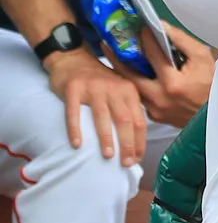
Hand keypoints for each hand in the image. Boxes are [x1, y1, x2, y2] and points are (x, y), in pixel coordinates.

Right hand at [45, 47, 146, 166]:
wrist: (73, 59)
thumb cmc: (100, 82)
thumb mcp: (120, 91)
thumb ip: (128, 110)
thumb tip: (136, 142)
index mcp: (129, 90)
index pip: (139, 120)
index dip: (140, 141)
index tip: (138, 159)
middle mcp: (113, 88)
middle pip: (124, 119)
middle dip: (127, 143)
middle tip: (127, 163)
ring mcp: (93, 88)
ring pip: (102, 116)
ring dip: (106, 137)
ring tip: (108, 156)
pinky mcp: (73, 89)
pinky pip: (74, 112)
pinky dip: (75, 129)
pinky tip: (77, 144)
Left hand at [121, 24, 214, 128]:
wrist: (216, 114)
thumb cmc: (212, 84)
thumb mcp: (202, 57)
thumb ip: (181, 41)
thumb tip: (162, 27)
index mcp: (173, 83)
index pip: (153, 55)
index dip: (145, 38)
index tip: (139, 26)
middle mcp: (160, 98)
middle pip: (131, 75)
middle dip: (117, 57)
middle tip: (106, 43)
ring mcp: (155, 110)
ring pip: (133, 88)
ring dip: (123, 71)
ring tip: (114, 56)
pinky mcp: (154, 117)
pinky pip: (140, 97)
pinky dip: (134, 84)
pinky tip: (131, 73)